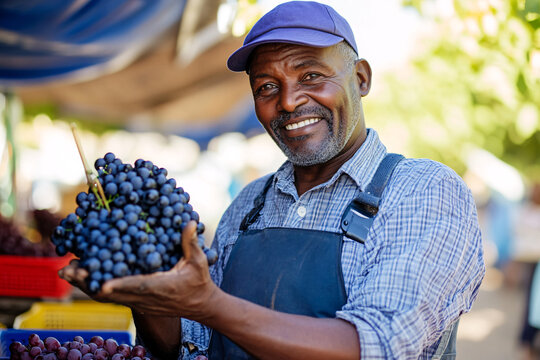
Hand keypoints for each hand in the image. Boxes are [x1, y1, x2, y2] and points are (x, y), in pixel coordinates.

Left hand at [59, 221, 218, 317]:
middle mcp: (147, 297)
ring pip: (107, 297)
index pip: (139, 286)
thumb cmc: (199, 281)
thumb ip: (191, 242)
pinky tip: (81, 277)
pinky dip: (93, 287)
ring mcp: (140, 302)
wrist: (200, 304)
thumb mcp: (199, 261)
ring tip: (67, 271)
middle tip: (69, 269)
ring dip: (86, 285)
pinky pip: (110, 297)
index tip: (101, 284)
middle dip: (89, 283)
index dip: (120, 285)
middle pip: (113, 293)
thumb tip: (188, 221)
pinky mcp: (135, 303)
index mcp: (163, 286)